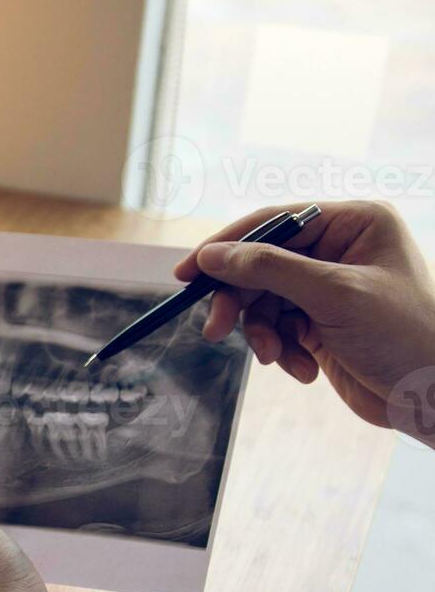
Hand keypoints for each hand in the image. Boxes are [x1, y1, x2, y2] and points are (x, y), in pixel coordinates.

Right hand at [175, 201, 434, 433]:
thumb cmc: (405, 336)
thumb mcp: (333, 296)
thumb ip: (268, 270)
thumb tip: (212, 255)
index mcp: (354, 224)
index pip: (273, 223)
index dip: (227, 246)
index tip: (187, 274)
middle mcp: (341, 249)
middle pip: (262, 265)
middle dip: (242, 302)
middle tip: (214, 329)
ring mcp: (330, 288)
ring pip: (265, 301)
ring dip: (262, 333)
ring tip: (275, 358)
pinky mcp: (324, 323)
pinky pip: (278, 329)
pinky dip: (282, 350)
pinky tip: (303, 368)